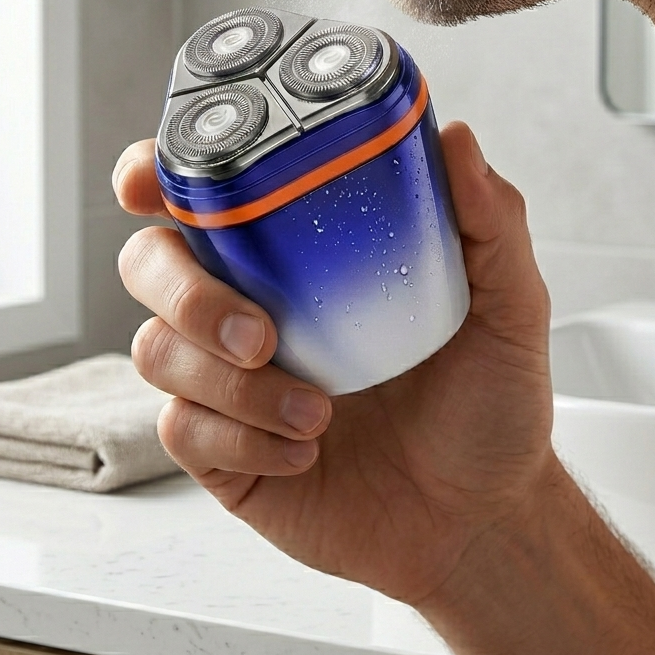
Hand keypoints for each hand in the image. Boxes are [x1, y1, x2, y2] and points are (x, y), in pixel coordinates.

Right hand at [113, 122, 552, 606]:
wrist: (479, 515)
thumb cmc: (486, 403)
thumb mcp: (508, 305)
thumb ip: (488, 220)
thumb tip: (460, 139)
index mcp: (298, 256)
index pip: (203, 196)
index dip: (154, 179)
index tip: (146, 185)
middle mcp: (251, 305)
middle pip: (149, 265)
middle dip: (185, 293)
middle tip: (262, 334)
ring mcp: (229, 379)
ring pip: (157, 351)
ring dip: (233, 385)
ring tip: (317, 411)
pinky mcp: (223, 449)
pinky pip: (182, 430)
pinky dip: (243, 439)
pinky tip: (305, 451)